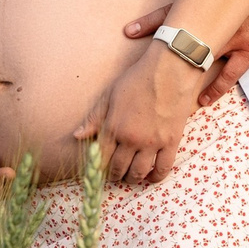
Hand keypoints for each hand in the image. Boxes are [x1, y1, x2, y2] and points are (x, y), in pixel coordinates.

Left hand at [72, 41, 206, 185]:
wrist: (170, 68)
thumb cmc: (138, 78)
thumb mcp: (110, 95)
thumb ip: (94, 118)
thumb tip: (77, 136)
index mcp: (114, 127)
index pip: (102, 159)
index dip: (100, 168)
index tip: (101, 170)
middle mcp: (132, 139)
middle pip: (120, 169)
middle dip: (115, 175)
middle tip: (116, 174)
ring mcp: (153, 142)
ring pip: (140, 172)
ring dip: (133, 179)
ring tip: (132, 176)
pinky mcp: (172, 141)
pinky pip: (164, 168)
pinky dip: (156, 177)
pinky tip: (151, 177)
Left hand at [122, 0, 248, 109]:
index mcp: (211, 5)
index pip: (174, 13)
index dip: (151, 22)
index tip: (129, 31)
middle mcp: (219, 22)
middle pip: (182, 38)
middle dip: (159, 50)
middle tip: (136, 67)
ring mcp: (233, 38)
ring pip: (203, 59)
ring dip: (185, 75)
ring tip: (165, 92)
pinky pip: (229, 75)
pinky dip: (215, 88)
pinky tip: (201, 101)